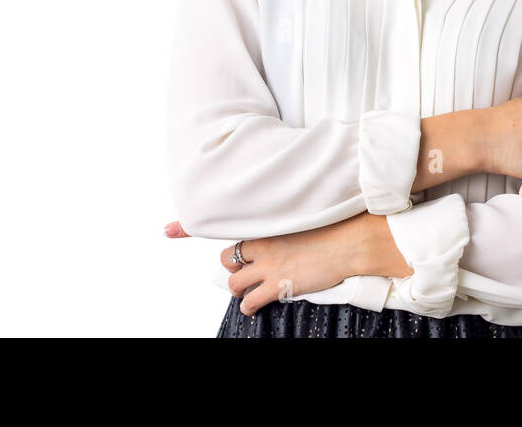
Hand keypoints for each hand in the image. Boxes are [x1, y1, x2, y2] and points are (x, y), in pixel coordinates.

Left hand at [162, 214, 370, 316]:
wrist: (351, 241)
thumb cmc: (336, 225)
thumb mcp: (307, 214)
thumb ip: (290, 219)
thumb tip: (288, 223)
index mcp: (268, 223)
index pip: (230, 225)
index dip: (192, 227)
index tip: (170, 229)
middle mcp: (262, 244)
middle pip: (228, 257)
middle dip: (233, 265)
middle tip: (246, 269)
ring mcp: (268, 266)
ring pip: (235, 281)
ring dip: (240, 287)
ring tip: (250, 289)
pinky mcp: (278, 285)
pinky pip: (251, 301)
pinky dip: (250, 306)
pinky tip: (255, 307)